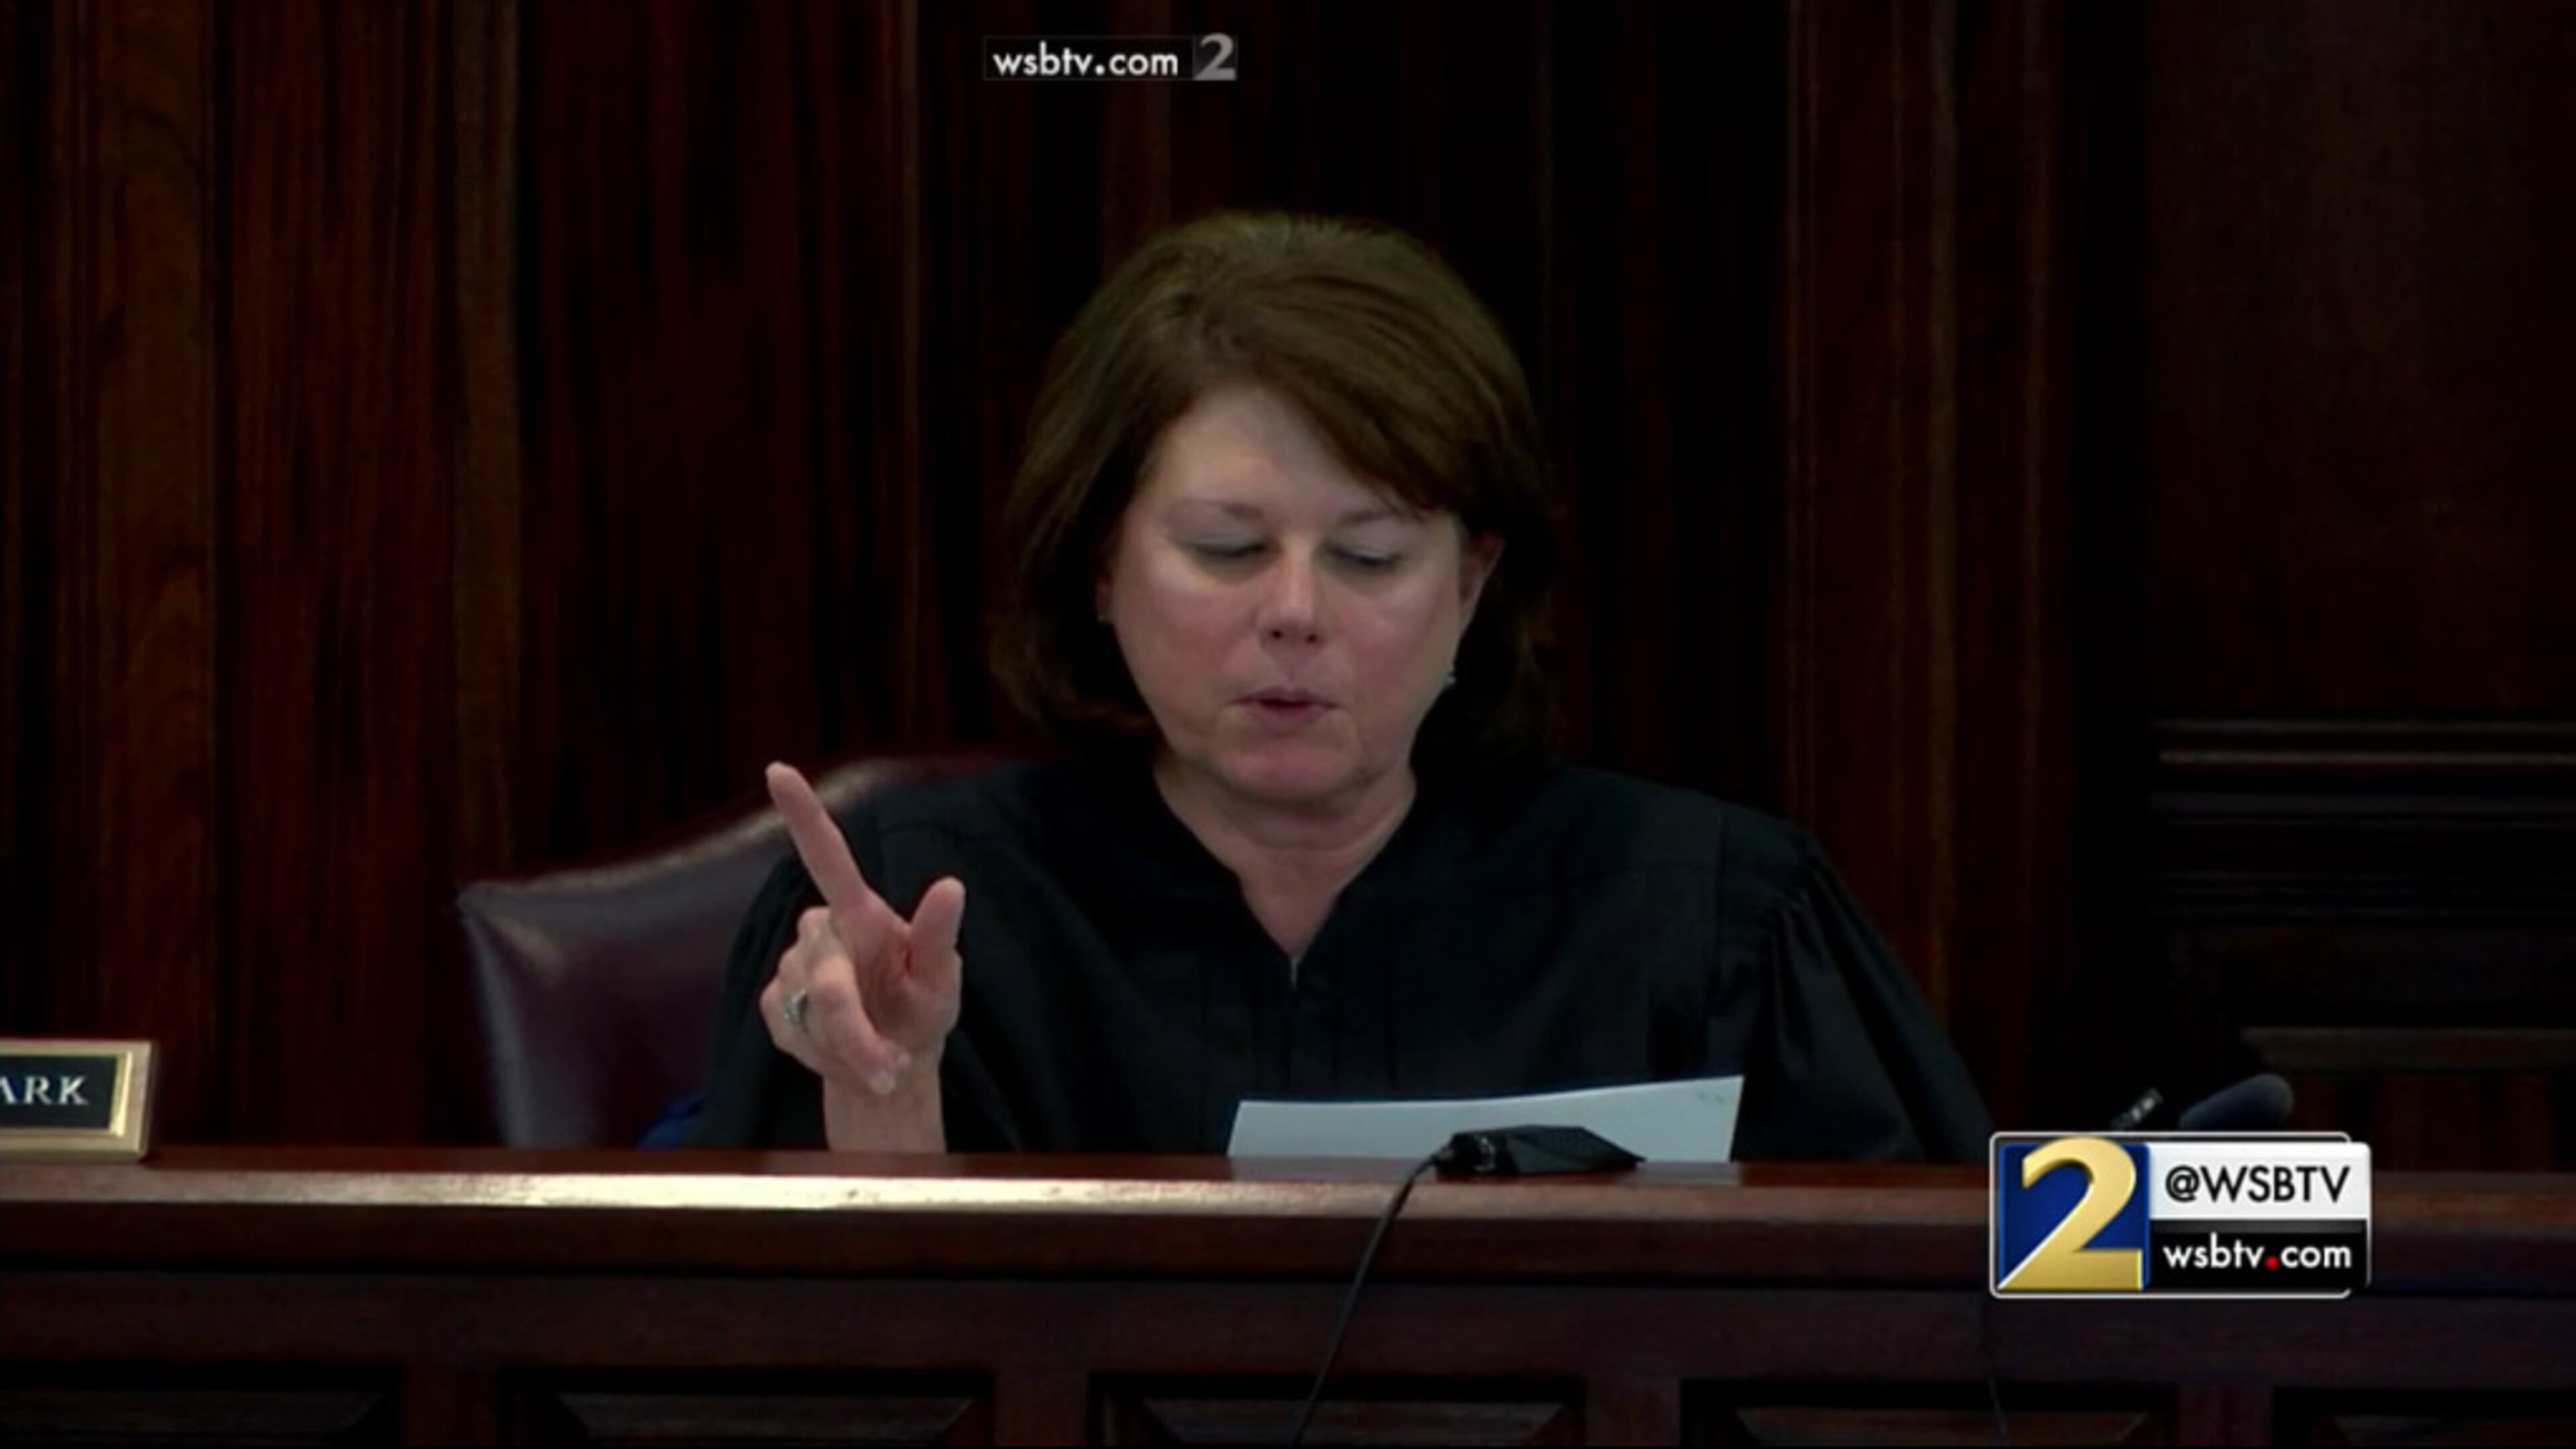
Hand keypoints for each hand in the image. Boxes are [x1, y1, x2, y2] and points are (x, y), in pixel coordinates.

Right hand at [757, 762, 964, 1100]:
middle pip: (826, 979)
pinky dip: (823, 1058)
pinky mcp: (774, 1003)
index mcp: (860, 912)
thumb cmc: (922, 1010)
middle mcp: (821, 930)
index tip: (777, 769)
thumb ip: (939, 938)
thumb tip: (952, 886)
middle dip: (855, 1033)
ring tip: (878, 1060)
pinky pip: (790, 1033)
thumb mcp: (942, 981)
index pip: (827, 855)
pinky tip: (844, 1059)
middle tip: (890, 1069)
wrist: (890, 1064)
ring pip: (808, 1013)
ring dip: (846, 1050)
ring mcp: (793, 966)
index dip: (801, 813)